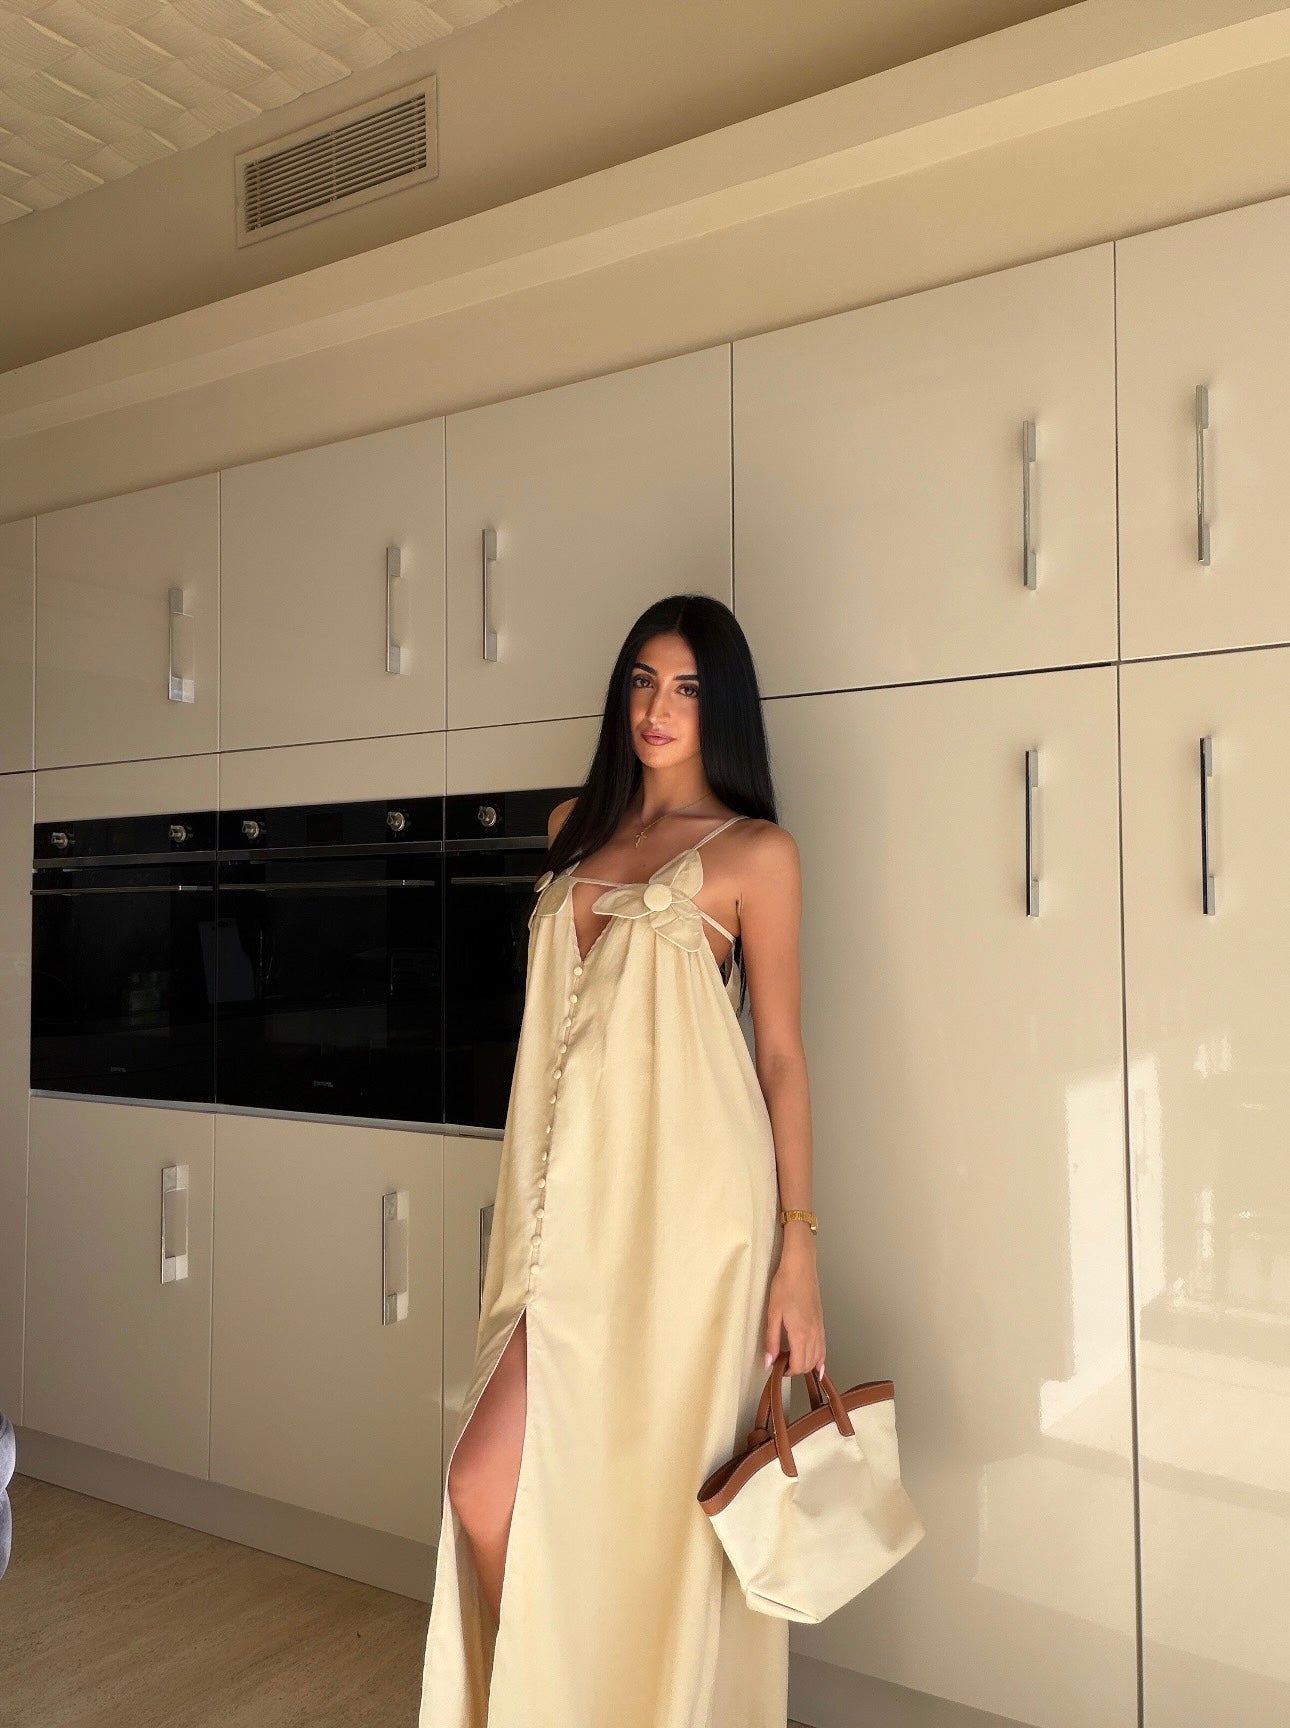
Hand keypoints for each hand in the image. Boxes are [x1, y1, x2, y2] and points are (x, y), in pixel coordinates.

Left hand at [764, 1239, 825, 1376]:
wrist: (800, 1268)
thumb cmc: (784, 1287)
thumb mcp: (773, 1313)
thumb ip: (771, 1340)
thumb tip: (768, 1362)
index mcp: (801, 1334)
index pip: (799, 1365)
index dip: (788, 1371)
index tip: (777, 1366)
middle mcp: (814, 1334)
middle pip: (809, 1364)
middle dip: (796, 1369)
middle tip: (781, 1362)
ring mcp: (820, 1329)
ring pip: (818, 1357)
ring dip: (807, 1364)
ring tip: (792, 1359)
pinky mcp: (821, 1323)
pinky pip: (824, 1347)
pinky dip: (820, 1358)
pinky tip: (817, 1364)